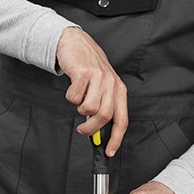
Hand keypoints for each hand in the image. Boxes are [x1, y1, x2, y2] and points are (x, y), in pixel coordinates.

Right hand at [55, 26, 128, 153]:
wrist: (74, 43)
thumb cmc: (88, 67)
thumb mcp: (101, 86)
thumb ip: (102, 106)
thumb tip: (98, 132)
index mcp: (119, 90)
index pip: (122, 119)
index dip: (116, 138)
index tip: (109, 151)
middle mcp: (111, 84)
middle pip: (104, 116)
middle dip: (91, 128)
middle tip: (83, 130)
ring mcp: (98, 77)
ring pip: (89, 108)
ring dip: (80, 109)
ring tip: (79, 99)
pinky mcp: (83, 73)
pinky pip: (74, 98)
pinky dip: (71, 97)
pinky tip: (73, 88)